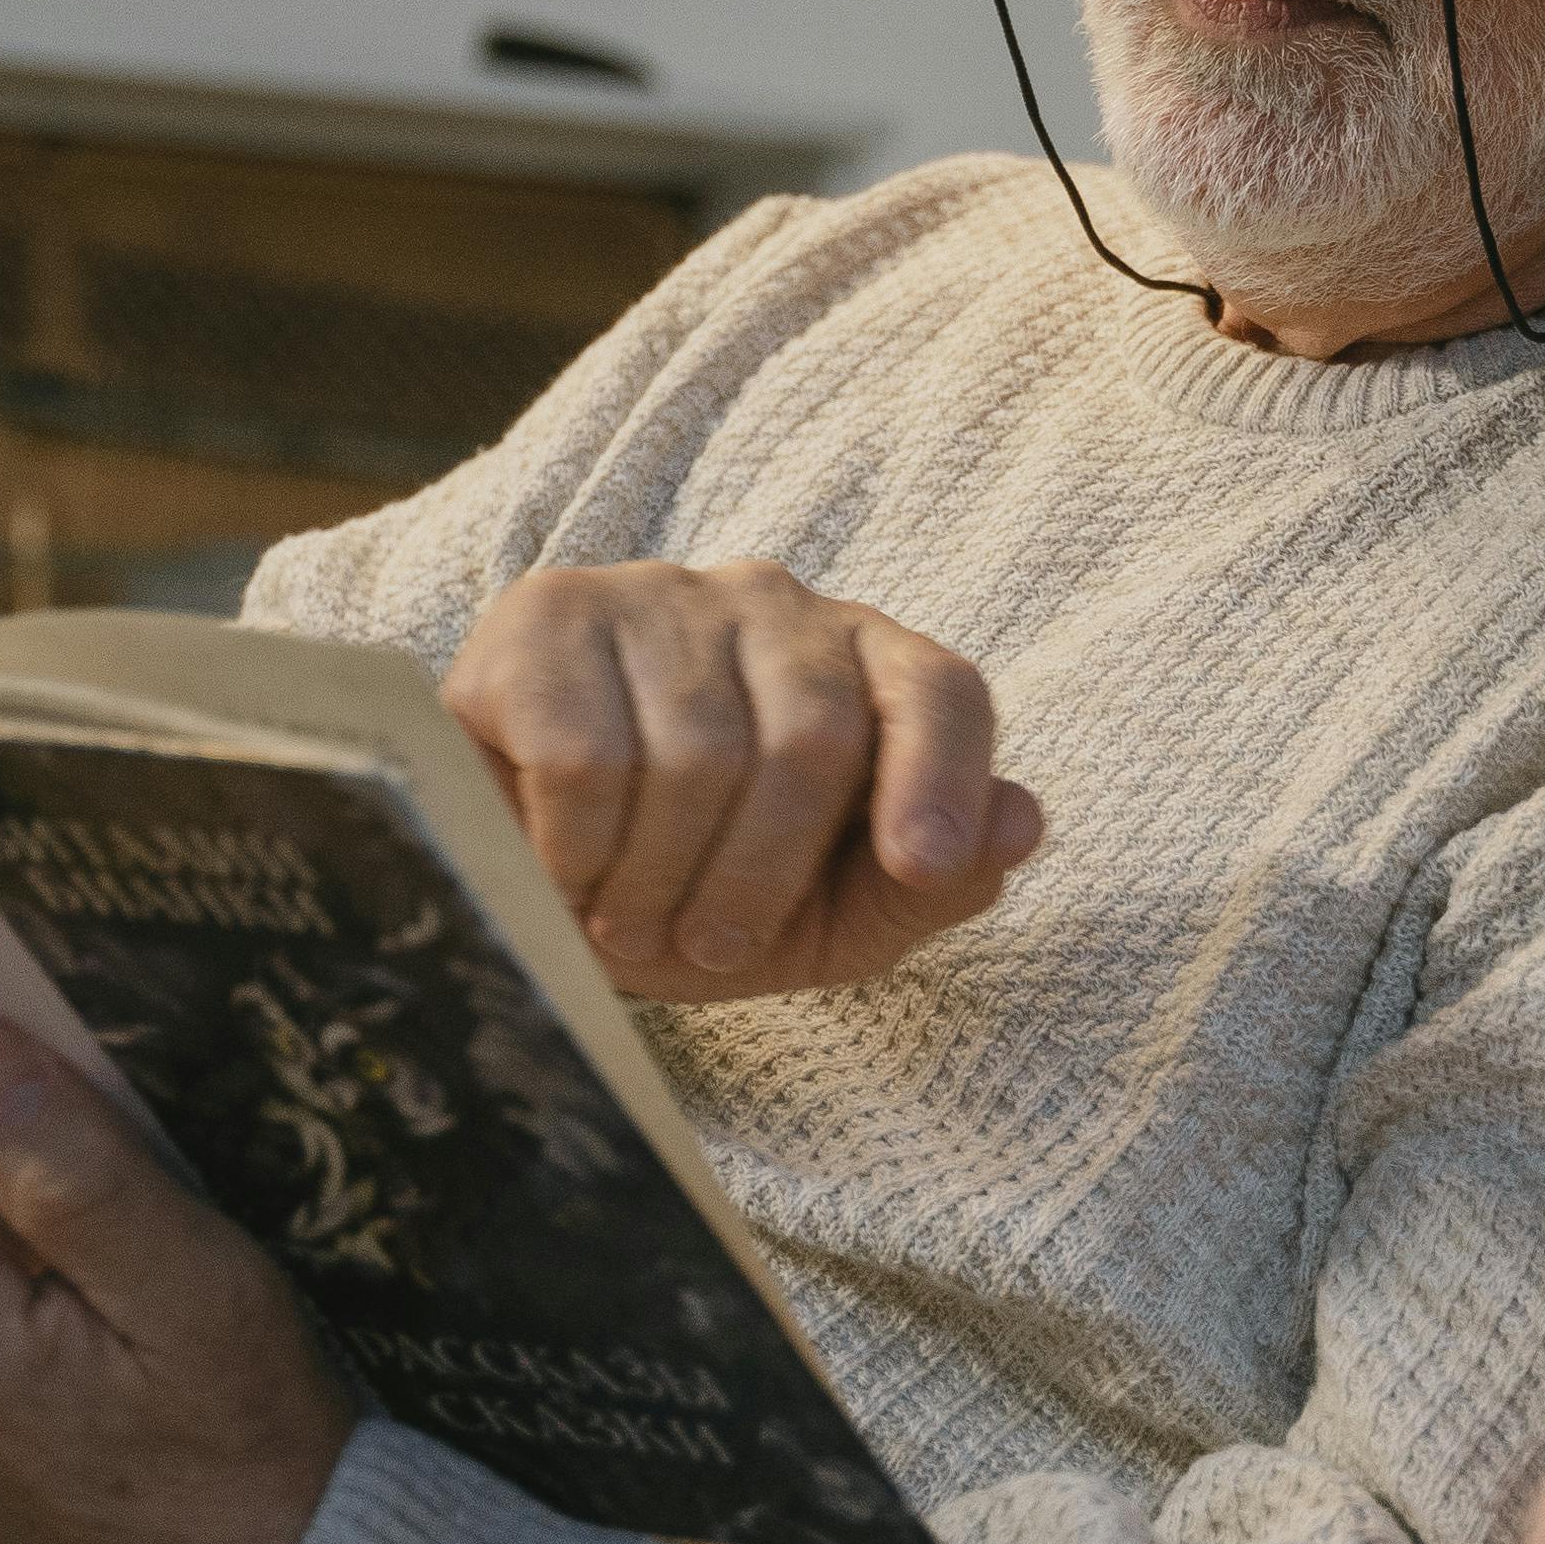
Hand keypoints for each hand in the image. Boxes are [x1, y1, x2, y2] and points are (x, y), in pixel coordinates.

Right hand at [443, 560, 1047, 1000]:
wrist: (524, 873)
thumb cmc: (695, 890)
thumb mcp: (825, 919)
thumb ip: (932, 882)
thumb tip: (1020, 820)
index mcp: (862, 663)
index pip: (937, 691)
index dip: (941, 776)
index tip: (920, 864)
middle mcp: (770, 605)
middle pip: (812, 736)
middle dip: (759, 878)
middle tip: (704, 948)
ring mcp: (657, 595)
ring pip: (694, 754)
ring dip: (656, 882)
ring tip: (627, 919)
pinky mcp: (548, 614)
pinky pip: (585, 756)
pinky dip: (576, 853)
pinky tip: (562, 871)